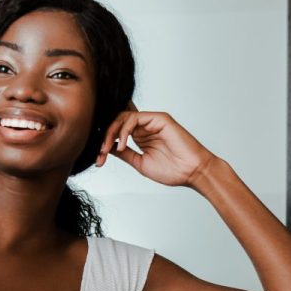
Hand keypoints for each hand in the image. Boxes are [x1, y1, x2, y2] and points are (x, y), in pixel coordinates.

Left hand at [93, 104, 220, 187]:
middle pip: (117, 122)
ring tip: (108, 149)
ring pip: (123, 117)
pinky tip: (122, 144)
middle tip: (100, 153)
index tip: (99, 159)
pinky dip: (124, 130)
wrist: (191, 172)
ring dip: (112, 133)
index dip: (105, 142)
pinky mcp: (159, 118)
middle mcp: (145, 126)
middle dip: (105, 137)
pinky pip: (134, 117)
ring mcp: (152, 121)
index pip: (118, 131)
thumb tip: (107, 148)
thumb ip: (125, 153)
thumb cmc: (172, 170)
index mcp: (141, 136)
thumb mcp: (140, 163)